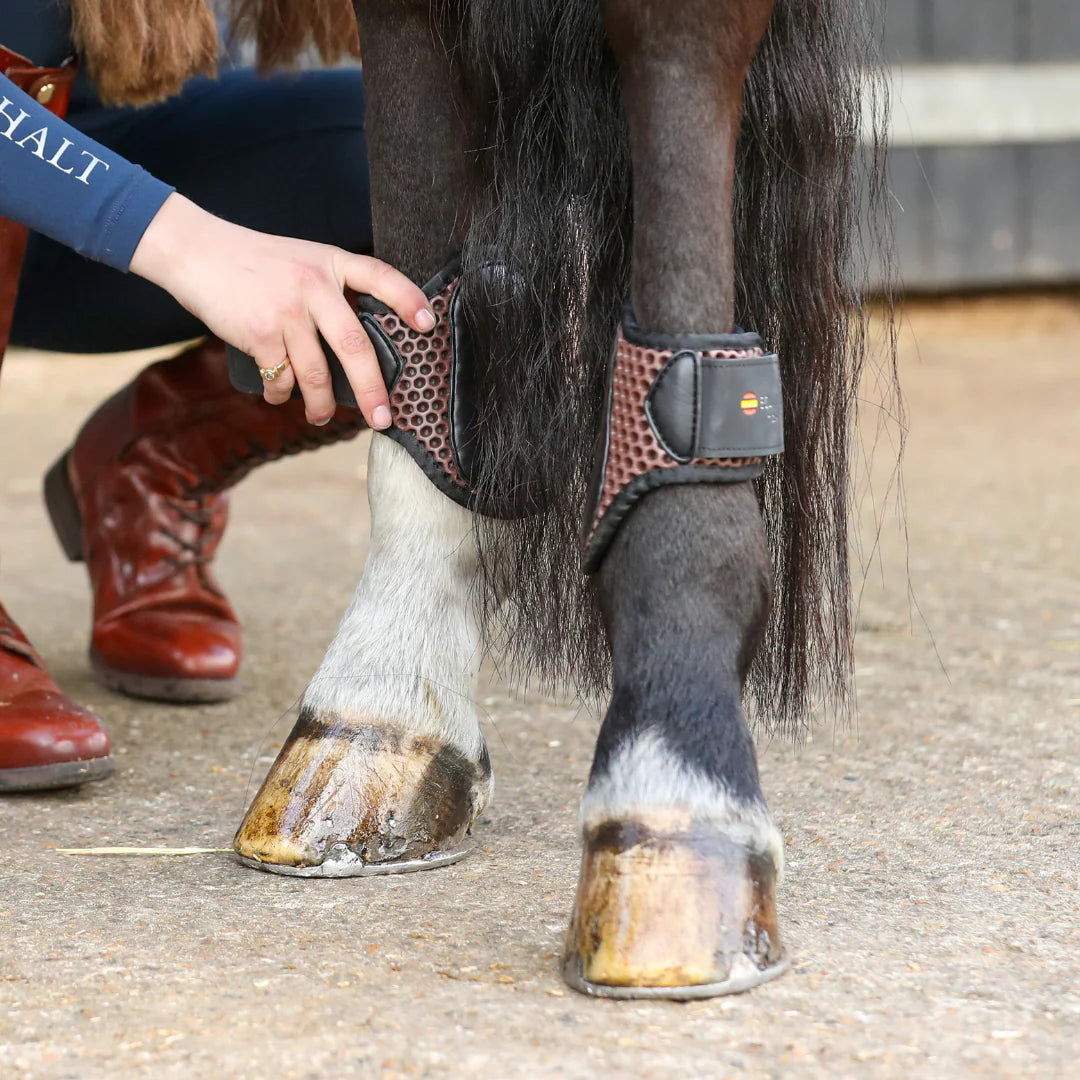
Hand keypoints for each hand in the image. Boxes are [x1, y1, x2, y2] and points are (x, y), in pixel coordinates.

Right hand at [129, 193, 434, 427]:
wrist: (196, 251)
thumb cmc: (256, 263)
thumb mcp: (303, 259)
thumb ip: (331, 289)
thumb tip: (358, 347)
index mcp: (331, 262)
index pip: (381, 276)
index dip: (408, 300)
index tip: (428, 325)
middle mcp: (313, 285)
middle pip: (354, 346)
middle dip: (372, 390)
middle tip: (383, 418)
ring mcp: (286, 310)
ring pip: (316, 374)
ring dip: (322, 404)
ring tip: (323, 416)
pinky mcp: (258, 333)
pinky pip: (280, 378)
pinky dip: (280, 394)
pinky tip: (279, 395)